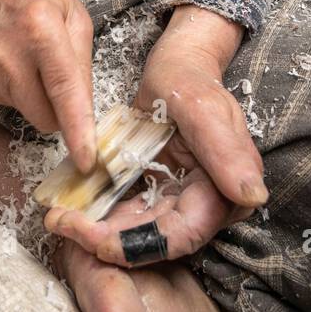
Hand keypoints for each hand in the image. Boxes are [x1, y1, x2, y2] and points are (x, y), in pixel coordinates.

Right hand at [0, 0, 96, 172]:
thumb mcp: (77, 17)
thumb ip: (83, 66)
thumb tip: (86, 115)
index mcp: (41, 29)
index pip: (64, 90)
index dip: (77, 129)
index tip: (86, 159)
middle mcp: (10, 55)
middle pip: (47, 117)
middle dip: (62, 110)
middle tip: (62, 76)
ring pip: (31, 114)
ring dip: (42, 98)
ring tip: (36, 60)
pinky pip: (15, 106)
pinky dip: (23, 92)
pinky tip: (18, 62)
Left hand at [44, 6, 267, 262]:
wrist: (177, 67)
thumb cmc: (190, 81)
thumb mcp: (203, 109)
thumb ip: (226, 151)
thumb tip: (252, 194)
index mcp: (224, 192)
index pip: (183, 234)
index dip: (141, 245)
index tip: (98, 242)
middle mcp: (204, 204)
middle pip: (155, 239)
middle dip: (109, 241)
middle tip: (62, 226)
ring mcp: (177, 198)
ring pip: (136, 230)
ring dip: (98, 231)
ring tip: (58, 219)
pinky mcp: (156, 191)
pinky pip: (127, 212)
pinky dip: (100, 213)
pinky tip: (69, 210)